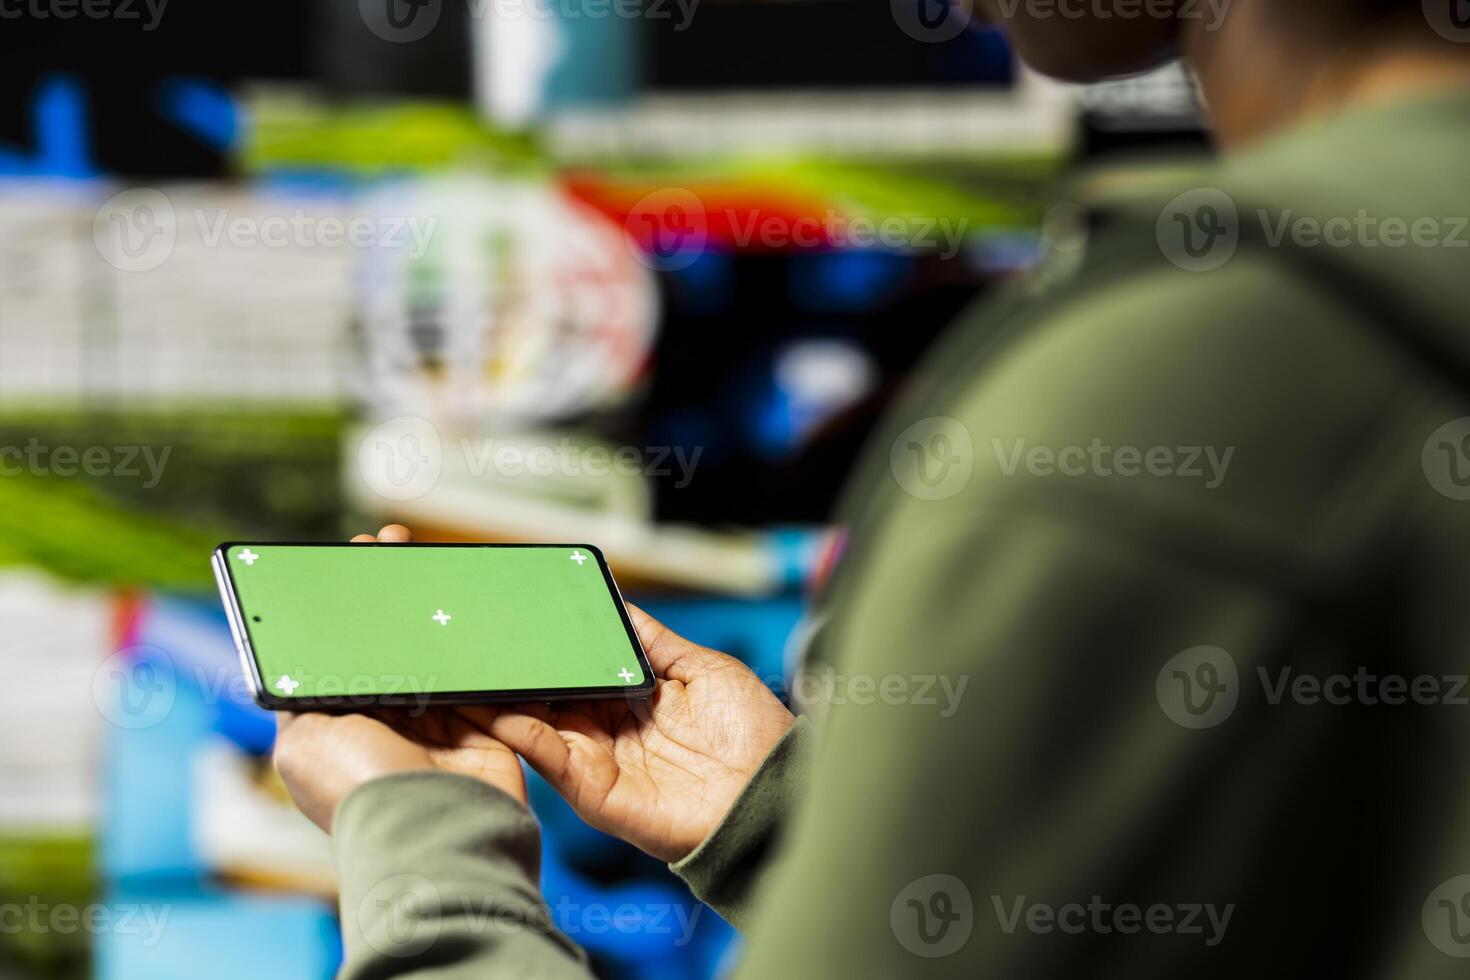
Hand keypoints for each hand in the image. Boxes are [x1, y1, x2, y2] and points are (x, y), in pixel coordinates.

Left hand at [272, 524, 526, 831]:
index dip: (339, 611)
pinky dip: (472, 644)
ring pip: (431, 653)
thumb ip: (303, 696)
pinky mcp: (478, 727)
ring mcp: (433, 725)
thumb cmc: (361, 790)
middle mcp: (382, 726)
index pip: (334, 655)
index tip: (344, 568)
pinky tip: (466, 607)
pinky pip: (476, 674)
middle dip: (386, 599)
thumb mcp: (303, 739)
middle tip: (388, 549)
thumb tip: (298, 661)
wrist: (436, 828)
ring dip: (430, 611)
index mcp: (337, 729)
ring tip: (425, 562)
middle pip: (385, 646)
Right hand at [465, 606, 794, 861]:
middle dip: (514, 671)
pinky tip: (499, 708)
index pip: (577, 669)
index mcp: (632, 700)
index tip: (516, 619)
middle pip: (548, 696)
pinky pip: (550, 759)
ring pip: (536, 724)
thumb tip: (619, 604)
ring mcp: (599, 762)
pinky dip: (520, 733)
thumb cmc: (753, 732)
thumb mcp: (703, 668)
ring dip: (503, 699)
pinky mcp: (596, 793)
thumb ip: (653, 642)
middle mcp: (609, 731)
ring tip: (470, 670)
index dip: (549, 648)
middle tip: (477, 641)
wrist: (773, 790)